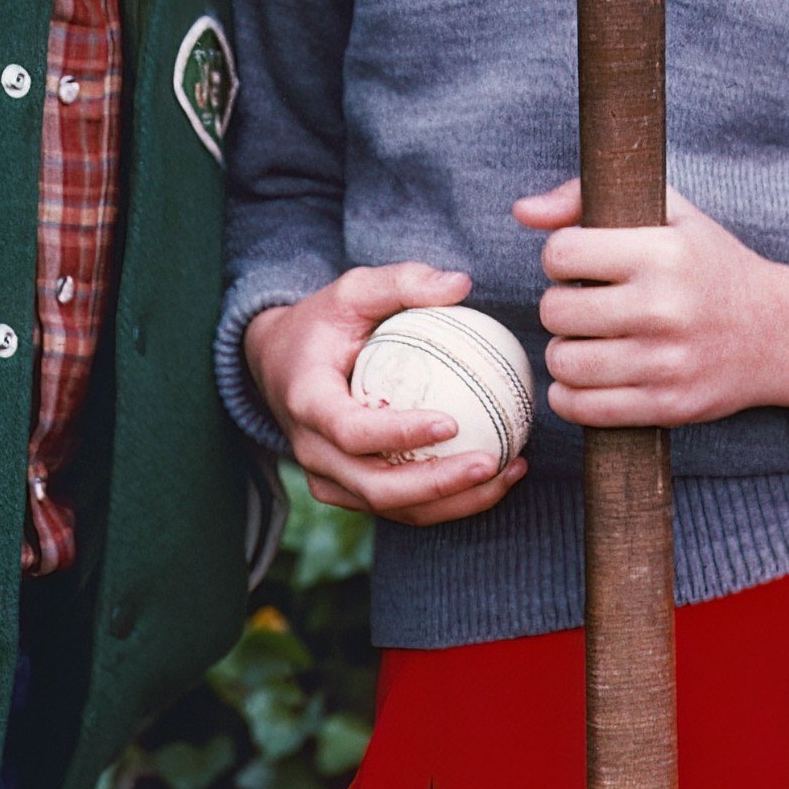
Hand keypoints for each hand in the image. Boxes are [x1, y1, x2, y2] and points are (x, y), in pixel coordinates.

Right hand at [244, 264, 528, 526]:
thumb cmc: (323, 322)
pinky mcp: (346, 491)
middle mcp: (311, 450)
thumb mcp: (353, 290)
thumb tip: (461, 284)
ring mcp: (327, 477)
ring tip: (508, 471)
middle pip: (375, 486)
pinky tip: (494, 476)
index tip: (452, 421)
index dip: (399, 433)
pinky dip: (447, 501)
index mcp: (307, 401)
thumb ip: (402, 281)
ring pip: (391, 506)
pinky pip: (399, 506)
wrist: (279, 362)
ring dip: (453, 500)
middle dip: (437, 484)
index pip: (351, 430)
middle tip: (492, 462)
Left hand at [511, 180, 788, 425]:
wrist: (779, 333)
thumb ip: (586, 199)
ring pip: (563, 362)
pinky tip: (587, 377)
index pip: (560, 253)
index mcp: (662, 253)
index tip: (583, 264)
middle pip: (555, 311)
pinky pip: (583, 409)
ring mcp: (665, 363)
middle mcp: (663, 309)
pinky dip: (571, 395)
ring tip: (589, 340)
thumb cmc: (710, 265)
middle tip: (586, 305)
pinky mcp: (667, 406)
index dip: (562, 257)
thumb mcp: (667, 213)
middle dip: (561, 306)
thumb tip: (522, 211)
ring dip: (565, 351)